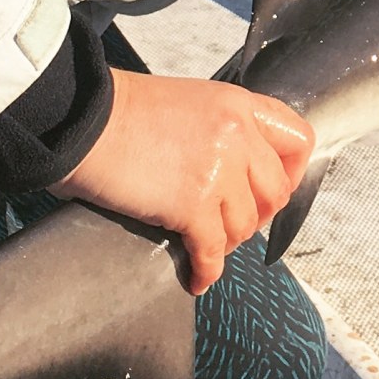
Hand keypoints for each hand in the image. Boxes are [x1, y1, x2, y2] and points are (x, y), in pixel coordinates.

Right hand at [50, 70, 315, 293]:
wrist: (80, 121)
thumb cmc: (120, 112)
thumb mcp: (188, 103)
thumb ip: (220, 131)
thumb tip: (232, 171)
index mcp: (239, 104)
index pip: (297, 140)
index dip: (292, 172)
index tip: (276, 188)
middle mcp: (237, 136)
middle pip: (275, 191)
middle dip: (257, 214)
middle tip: (233, 222)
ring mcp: (218, 171)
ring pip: (245, 225)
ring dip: (227, 241)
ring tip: (205, 243)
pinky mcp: (191, 205)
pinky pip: (213, 250)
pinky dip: (206, 270)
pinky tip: (196, 276)